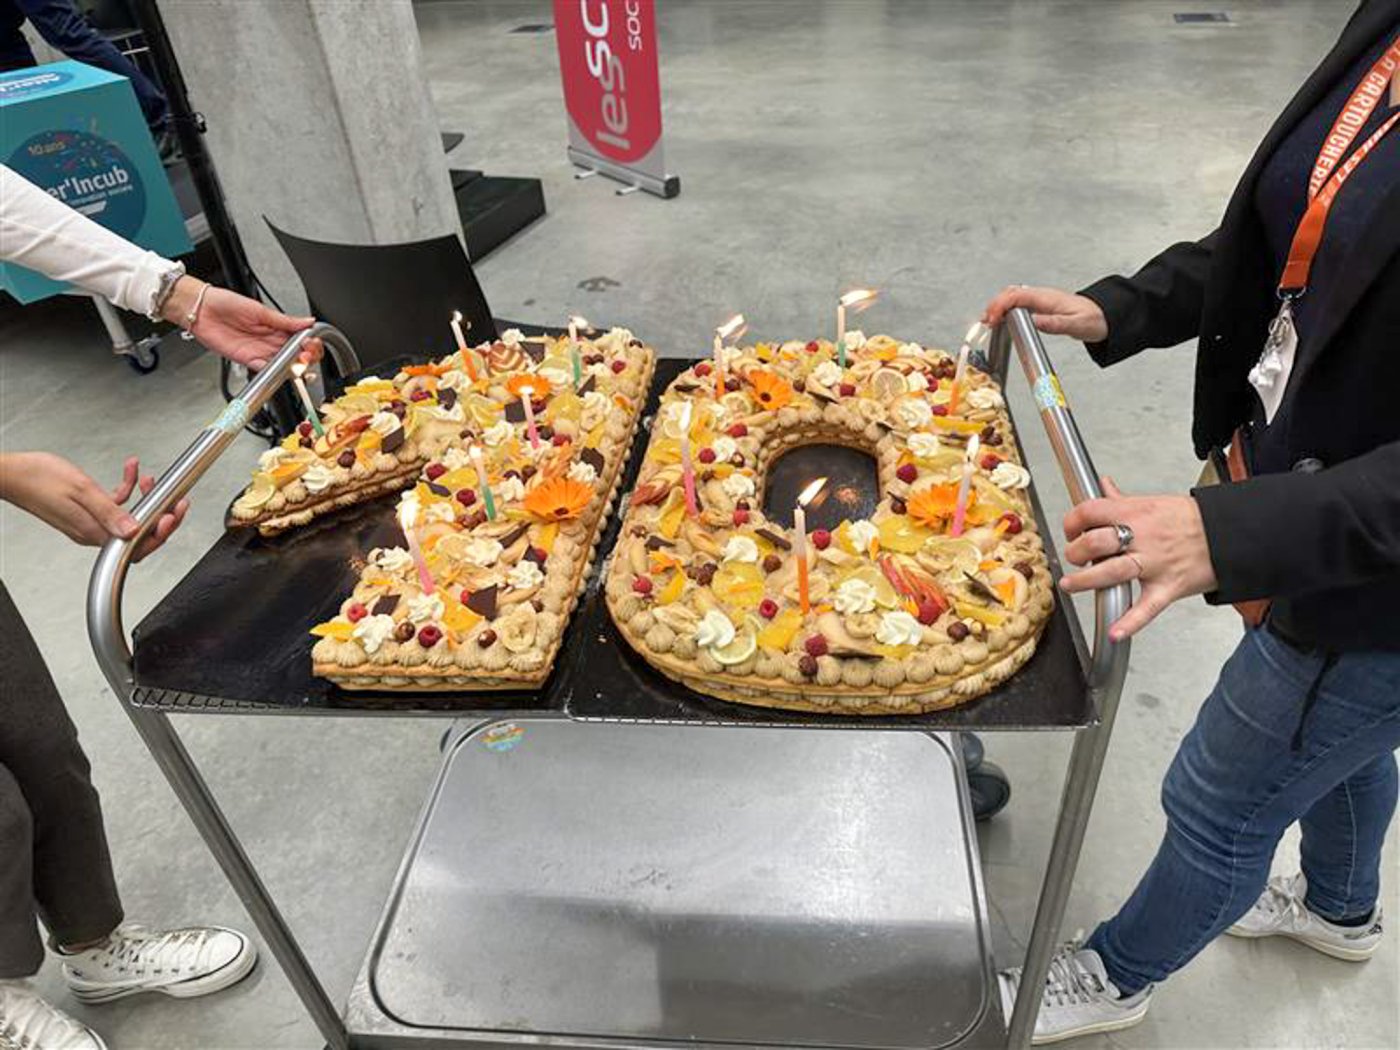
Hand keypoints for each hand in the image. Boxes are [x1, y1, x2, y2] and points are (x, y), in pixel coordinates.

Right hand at [0, 452, 188, 561]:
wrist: (8, 474)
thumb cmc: (35, 478)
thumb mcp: (80, 490)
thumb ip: (109, 510)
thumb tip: (134, 530)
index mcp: (92, 532)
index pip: (136, 545)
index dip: (160, 533)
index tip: (173, 514)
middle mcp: (92, 532)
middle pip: (137, 534)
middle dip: (160, 516)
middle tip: (175, 501)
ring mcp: (89, 522)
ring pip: (128, 518)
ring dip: (145, 499)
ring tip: (152, 481)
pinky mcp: (85, 511)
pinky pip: (113, 505)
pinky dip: (125, 489)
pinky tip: (130, 470)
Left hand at [163, 277, 321, 369]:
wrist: (201, 309)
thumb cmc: (225, 303)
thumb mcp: (259, 310)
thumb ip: (285, 321)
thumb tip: (309, 322)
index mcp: (276, 327)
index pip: (300, 339)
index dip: (309, 343)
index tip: (312, 343)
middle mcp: (269, 340)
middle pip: (295, 354)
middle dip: (305, 357)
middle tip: (307, 354)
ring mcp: (259, 351)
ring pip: (283, 364)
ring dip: (292, 366)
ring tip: (297, 362)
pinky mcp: (247, 359)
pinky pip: (264, 369)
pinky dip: (273, 371)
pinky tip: (280, 368)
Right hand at [983, 285, 1108, 342]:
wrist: (1105, 317)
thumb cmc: (1093, 319)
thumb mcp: (1076, 324)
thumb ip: (1055, 324)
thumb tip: (1034, 321)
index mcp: (1046, 298)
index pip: (1015, 296)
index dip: (999, 306)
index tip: (992, 320)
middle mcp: (1041, 296)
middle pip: (1009, 294)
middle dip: (994, 306)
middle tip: (985, 322)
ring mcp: (1040, 300)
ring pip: (1011, 297)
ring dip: (998, 307)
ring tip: (989, 321)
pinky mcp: (1040, 307)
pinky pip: (1017, 303)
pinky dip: (1005, 310)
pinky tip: (1002, 319)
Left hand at [1060, 478, 1216, 640]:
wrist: (1230, 533)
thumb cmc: (1191, 519)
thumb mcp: (1153, 502)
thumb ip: (1122, 499)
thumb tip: (1103, 486)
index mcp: (1135, 513)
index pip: (1090, 512)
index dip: (1072, 522)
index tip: (1070, 532)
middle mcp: (1142, 537)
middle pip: (1095, 543)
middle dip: (1076, 552)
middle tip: (1075, 559)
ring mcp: (1155, 563)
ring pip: (1112, 572)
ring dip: (1086, 580)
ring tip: (1071, 584)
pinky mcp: (1168, 587)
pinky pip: (1147, 607)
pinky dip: (1131, 622)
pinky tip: (1115, 632)